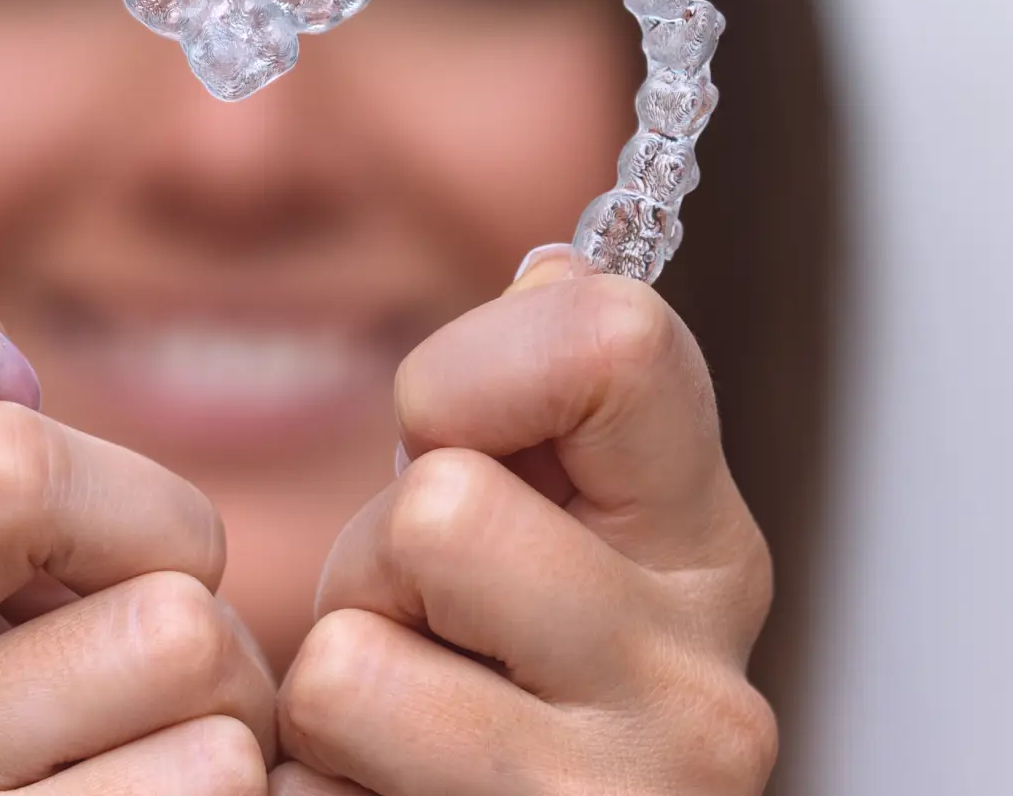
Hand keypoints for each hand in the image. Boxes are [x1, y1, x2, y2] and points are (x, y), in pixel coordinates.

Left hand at [272, 252, 776, 795]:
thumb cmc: (530, 700)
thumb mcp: (573, 536)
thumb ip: (560, 403)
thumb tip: (549, 270)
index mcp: (711, 555)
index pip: (613, 340)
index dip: (474, 370)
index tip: (452, 436)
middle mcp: (698, 690)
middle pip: (438, 511)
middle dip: (379, 563)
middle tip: (425, 628)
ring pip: (347, 664)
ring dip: (337, 690)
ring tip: (404, 725)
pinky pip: (301, 791)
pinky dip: (313, 790)